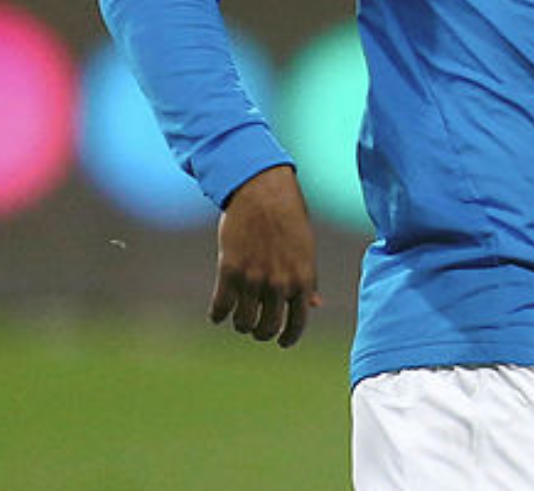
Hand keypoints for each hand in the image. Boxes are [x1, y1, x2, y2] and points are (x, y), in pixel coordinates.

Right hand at [209, 165, 319, 347]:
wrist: (262, 191)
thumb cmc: (289, 217)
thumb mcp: (306, 249)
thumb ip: (308, 280)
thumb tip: (314, 305)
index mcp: (303, 279)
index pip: (297, 323)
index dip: (289, 337)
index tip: (282, 341)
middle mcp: (279, 284)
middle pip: (268, 328)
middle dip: (262, 332)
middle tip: (257, 328)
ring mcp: (253, 279)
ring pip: (243, 322)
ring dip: (241, 324)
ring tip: (240, 319)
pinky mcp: (229, 270)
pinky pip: (221, 307)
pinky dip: (218, 314)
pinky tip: (218, 313)